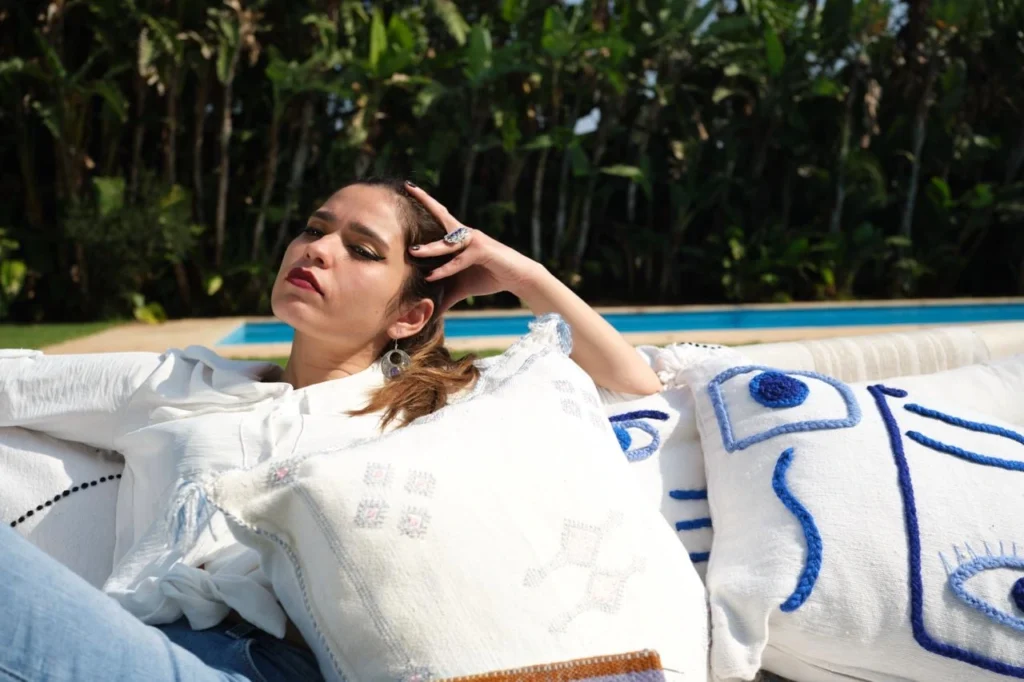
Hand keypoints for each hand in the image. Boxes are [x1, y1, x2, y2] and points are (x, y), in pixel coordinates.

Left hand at [404, 182, 541, 311]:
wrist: (517, 278)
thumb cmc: (489, 277)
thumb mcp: (462, 287)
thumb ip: (445, 295)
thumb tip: (430, 311)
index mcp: (459, 238)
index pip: (439, 217)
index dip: (426, 203)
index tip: (409, 187)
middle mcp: (465, 234)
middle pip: (442, 215)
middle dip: (426, 201)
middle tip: (408, 187)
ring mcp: (474, 241)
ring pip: (447, 243)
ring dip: (430, 249)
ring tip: (412, 253)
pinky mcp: (483, 251)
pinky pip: (460, 260)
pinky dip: (447, 269)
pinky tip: (432, 276)